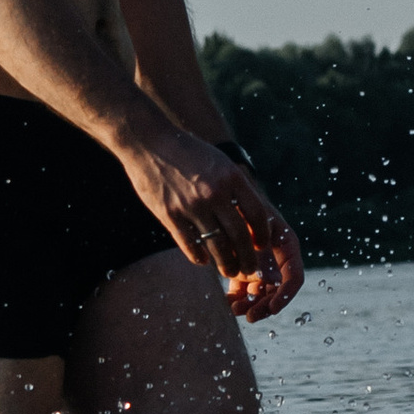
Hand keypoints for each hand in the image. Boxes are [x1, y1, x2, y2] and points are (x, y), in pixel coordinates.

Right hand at [123, 125, 306, 319]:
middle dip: (248, 257)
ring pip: (216, 245)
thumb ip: (235, 186)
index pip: (257, 213)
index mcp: (231, 177)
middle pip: (239, 235)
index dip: (263, 234)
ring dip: (226, 263)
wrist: (150, 142)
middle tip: (250, 268)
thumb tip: (251, 214)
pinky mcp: (169, 214)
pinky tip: (203, 261)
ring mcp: (191, 205)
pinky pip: (189, 244)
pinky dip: (199, 256)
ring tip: (230, 271)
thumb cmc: (189, 152)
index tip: (263, 246)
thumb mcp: (220, 162)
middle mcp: (214, 192)